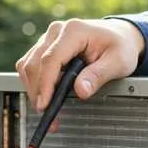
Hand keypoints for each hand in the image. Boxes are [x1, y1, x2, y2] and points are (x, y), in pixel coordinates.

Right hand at [15, 18, 145, 113]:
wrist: (119, 36)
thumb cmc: (120, 46)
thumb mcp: (118, 62)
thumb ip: (99, 76)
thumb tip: (80, 91)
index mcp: (74, 31)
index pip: (51, 59)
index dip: (45, 84)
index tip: (45, 105)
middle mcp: (56, 31)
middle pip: (34, 63)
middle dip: (38, 92)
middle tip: (48, 116)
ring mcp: (48, 38)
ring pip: (27, 65)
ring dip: (33, 90)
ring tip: (48, 111)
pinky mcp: (44, 47)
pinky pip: (30, 66)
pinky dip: (34, 84)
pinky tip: (46, 98)